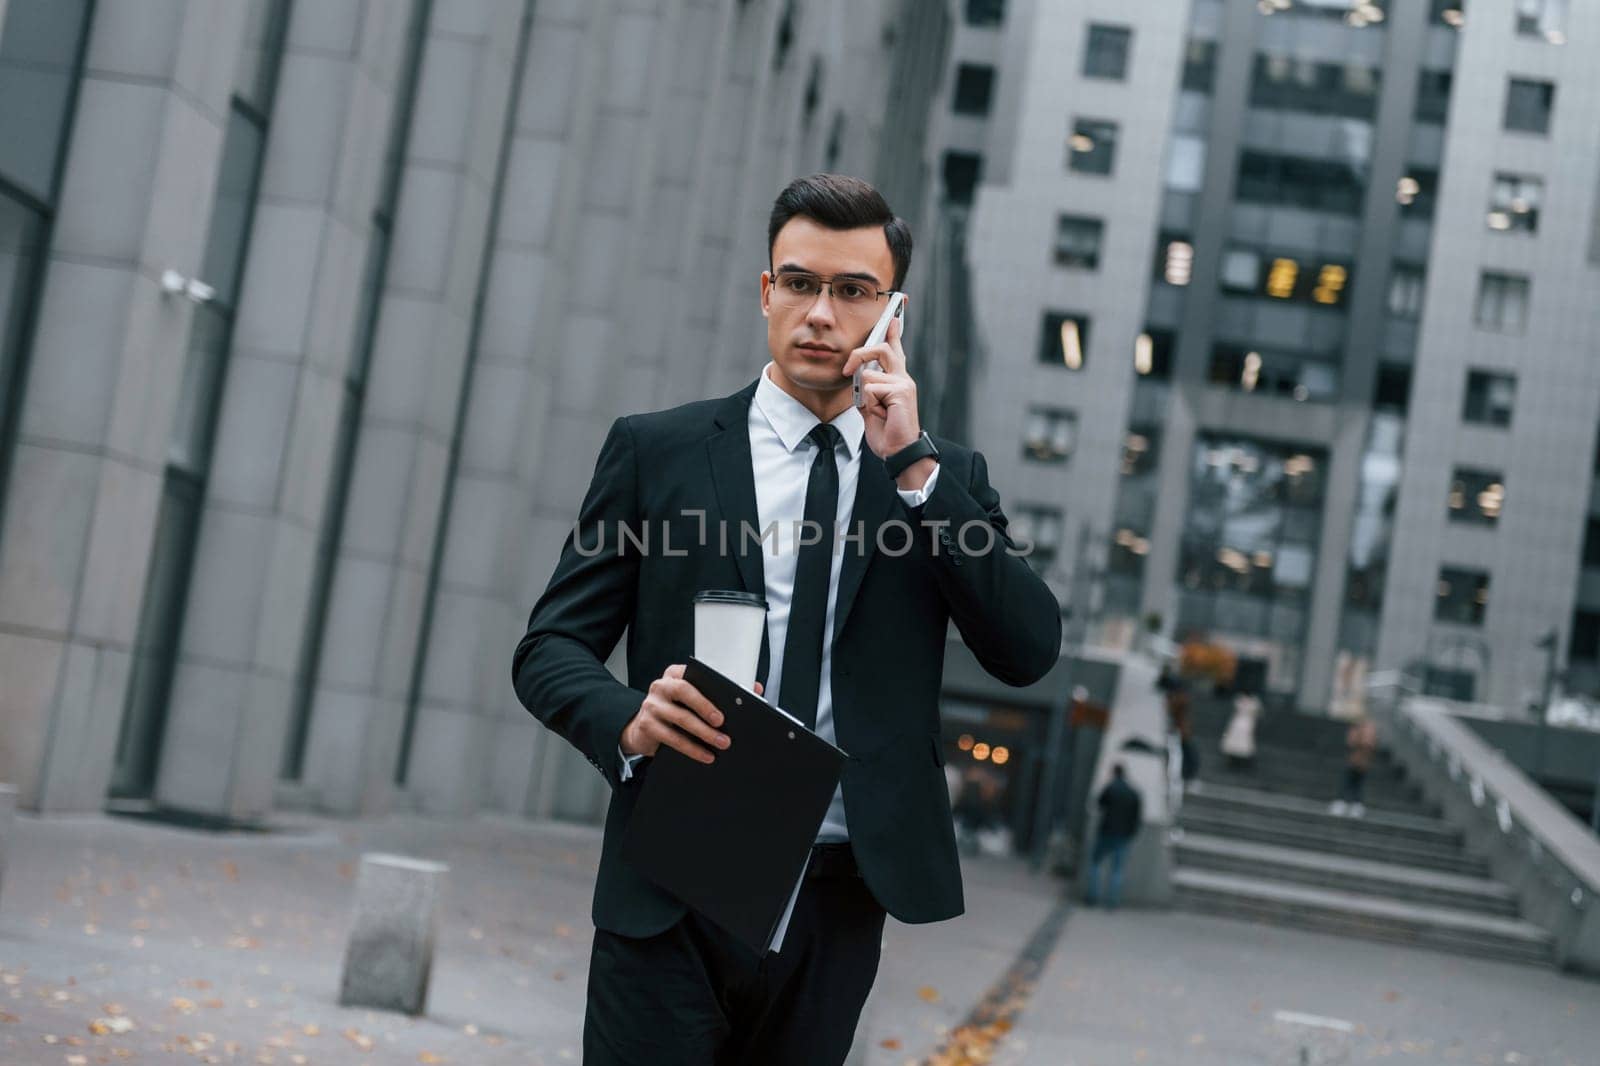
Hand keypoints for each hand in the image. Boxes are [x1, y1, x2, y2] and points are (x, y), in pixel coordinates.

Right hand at [620, 665, 761, 763]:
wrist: (643, 729)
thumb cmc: (676, 710)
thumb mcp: (694, 699)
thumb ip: (719, 692)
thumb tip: (755, 688)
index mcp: (675, 674)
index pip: (694, 674)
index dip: (712, 684)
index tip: (729, 697)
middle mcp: (661, 686)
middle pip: (684, 692)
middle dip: (705, 707)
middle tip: (722, 723)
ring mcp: (652, 705)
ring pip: (680, 718)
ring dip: (703, 733)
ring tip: (722, 743)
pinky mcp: (647, 725)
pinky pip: (672, 738)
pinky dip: (691, 748)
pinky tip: (705, 755)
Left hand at [841, 315, 920, 460]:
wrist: (898, 450)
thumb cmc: (887, 431)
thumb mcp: (870, 406)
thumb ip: (865, 388)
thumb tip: (856, 375)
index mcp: (897, 379)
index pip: (895, 350)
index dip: (893, 333)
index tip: (892, 317)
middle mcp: (903, 377)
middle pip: (882, 349)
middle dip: (860, 354)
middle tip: (848, 369)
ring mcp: (903, 383)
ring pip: (869, 373)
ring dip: (865, 395)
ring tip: (877, 411)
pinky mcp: (901, 391)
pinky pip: (871, 388)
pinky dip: (870, 404)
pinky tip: (882, 414)